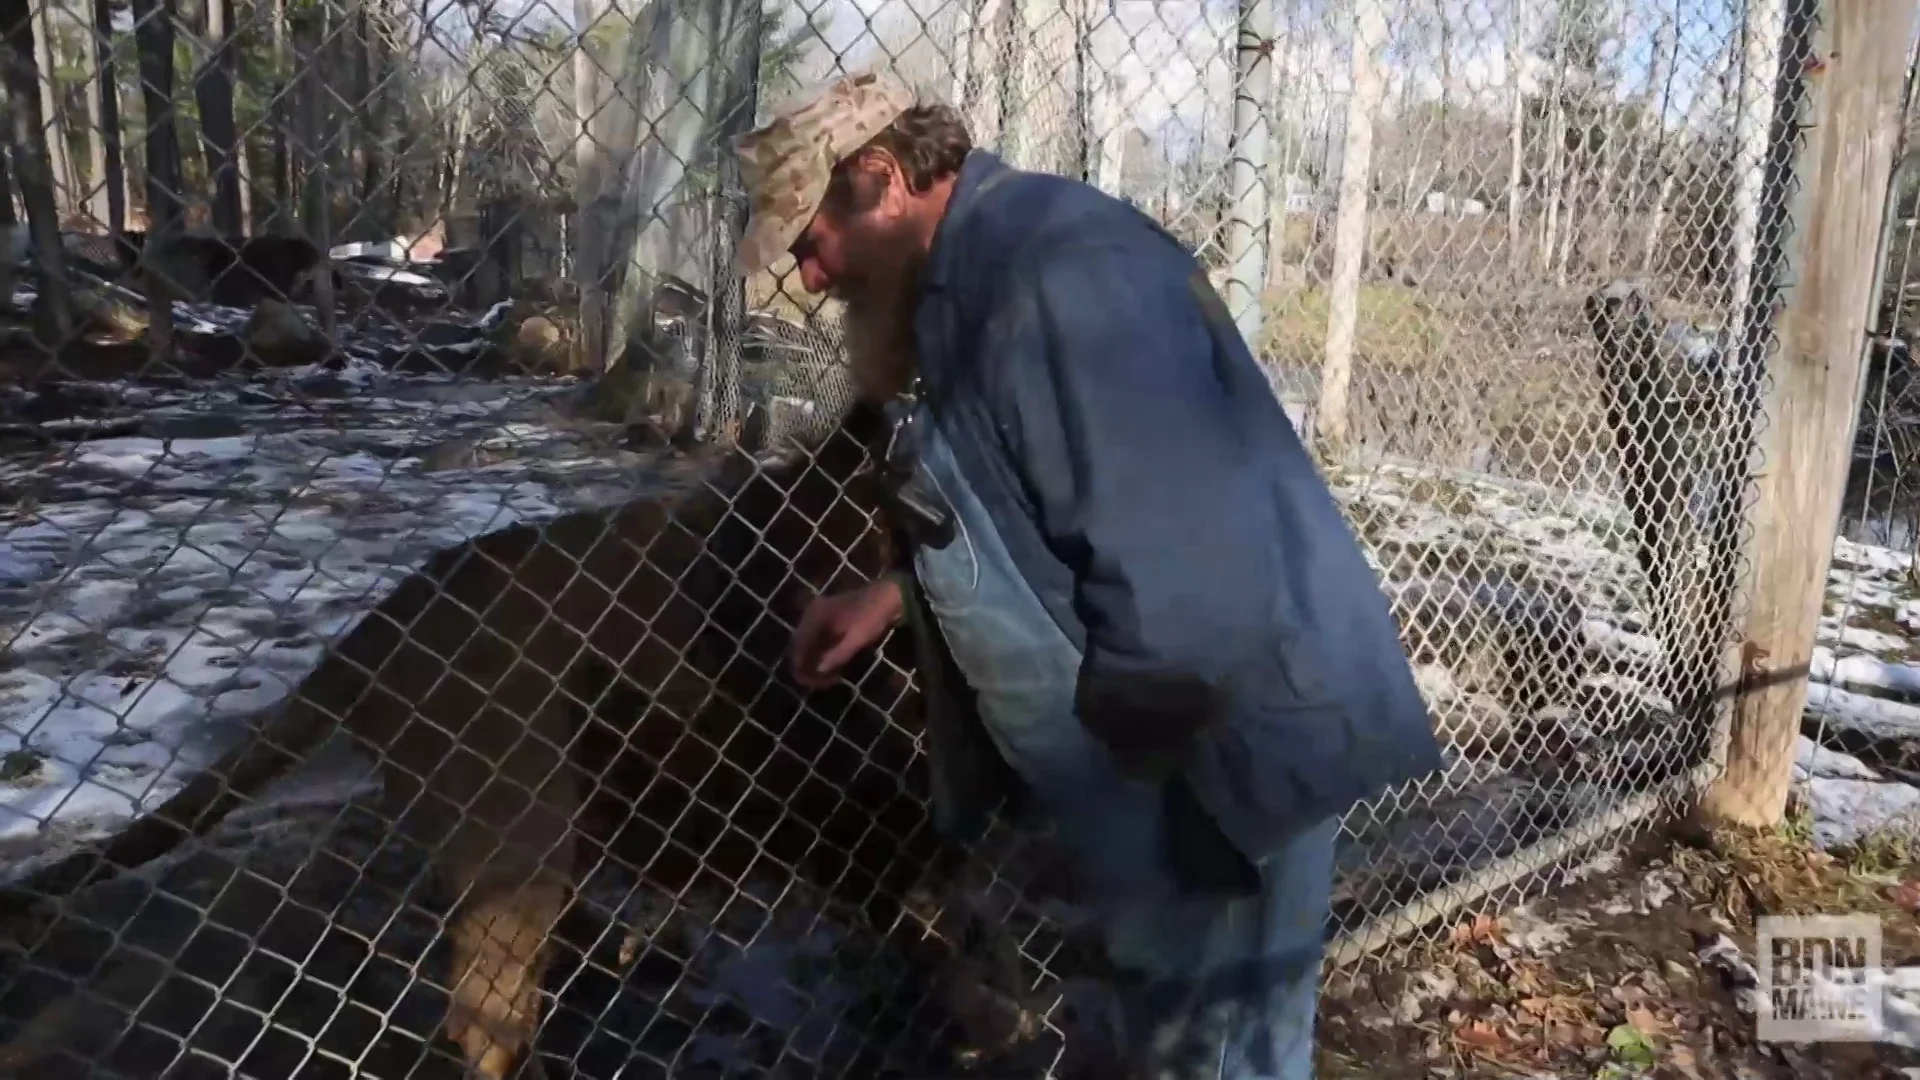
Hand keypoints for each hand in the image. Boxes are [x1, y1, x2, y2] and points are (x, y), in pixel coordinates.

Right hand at [789, 578, 905, 690]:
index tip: (807, 683)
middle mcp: (813, 614)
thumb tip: (818, 670)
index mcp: (815, 616)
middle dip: (807, 665)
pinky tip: (832, 667)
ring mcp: (821, 616)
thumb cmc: (872, 616)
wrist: (889, 596)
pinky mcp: (831, 620)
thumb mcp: (857, 638)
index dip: (800, 665)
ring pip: (811, 643)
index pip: (798, 644)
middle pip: (801, 644)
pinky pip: (820, 640)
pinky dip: (823, 654)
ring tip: (825, 679)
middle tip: (817, 684)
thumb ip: (837, 655)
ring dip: (815, 661)